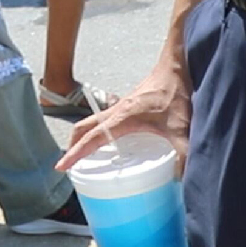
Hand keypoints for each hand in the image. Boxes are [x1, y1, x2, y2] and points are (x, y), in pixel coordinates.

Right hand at [57, 62, 192, 175]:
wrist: (175, 67)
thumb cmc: (174, 93)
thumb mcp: (181, 127)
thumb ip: (184, 154)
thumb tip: (183, 179)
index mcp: (123, 118)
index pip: (92, 138)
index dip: (76, 153)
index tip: (61, 165)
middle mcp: (117, 112)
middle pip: (85, 128)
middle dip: (74, 145)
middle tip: (70, 163)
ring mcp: (121, 107)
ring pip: (93, 122)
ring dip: (84, 136)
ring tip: (85, 155)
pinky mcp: (128, 105)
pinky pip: (104, 119)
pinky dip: (98, 130)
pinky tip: (112, 141)